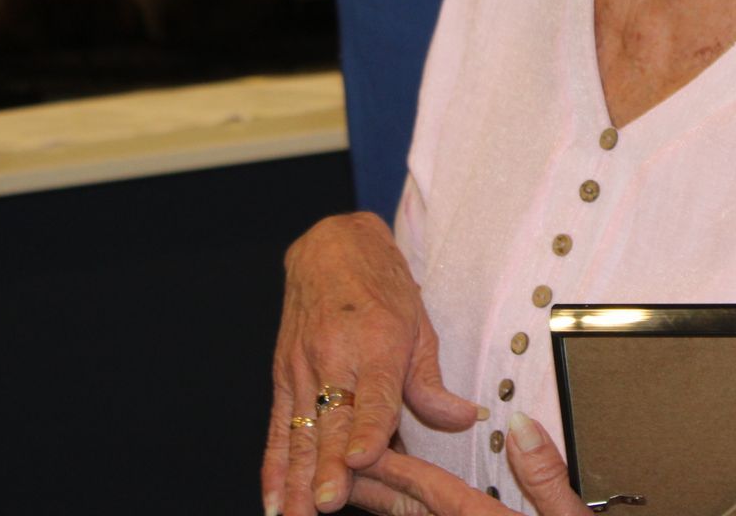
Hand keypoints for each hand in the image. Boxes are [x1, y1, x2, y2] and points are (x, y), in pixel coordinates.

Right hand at [262, 213, 483, 514]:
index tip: (361, 461)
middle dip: (327, 467)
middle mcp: (333, 356)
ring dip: (296, 479)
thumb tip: (464, 417)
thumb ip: (431, 380)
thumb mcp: (418, 324)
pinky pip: (277, 427)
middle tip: (326, 504)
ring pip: (299, 431)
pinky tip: (271, 498)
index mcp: (376, 343)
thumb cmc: (381, 286)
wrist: (330, 247)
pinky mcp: (282, 376)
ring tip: (293, 515)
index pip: (372, 394)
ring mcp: (302, 367)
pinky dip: (272, 465)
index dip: (367, 430)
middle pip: (332, 420)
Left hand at [349, 411, 589, 515]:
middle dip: (373, 486)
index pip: (432, 490)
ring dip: (385, 508)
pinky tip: (404, 512)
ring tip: (355, 490)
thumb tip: (520, 424)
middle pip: (410, 512)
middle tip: (338, 464)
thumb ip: (546, 476)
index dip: (395, 465)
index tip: (363, 445)